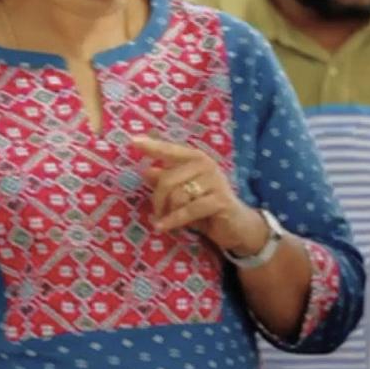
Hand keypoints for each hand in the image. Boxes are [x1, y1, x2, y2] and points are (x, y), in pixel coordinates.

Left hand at [130, 135, 267, 254]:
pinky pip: (188, 210)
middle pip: (168, 179)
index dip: (152, 146)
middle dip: (158, 200)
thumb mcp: (184, 193)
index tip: (132, 141)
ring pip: (177, 195)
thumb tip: (145, 171)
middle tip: (157, 213)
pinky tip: (162, 227)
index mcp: (197, 159)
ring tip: (168, 221)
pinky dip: (173, 220)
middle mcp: (207, 165)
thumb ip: (167, 181)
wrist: (237, 227)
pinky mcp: (220, 200)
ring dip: (168, 212)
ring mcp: (215, 181)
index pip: (171, 150)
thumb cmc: (208, 207)